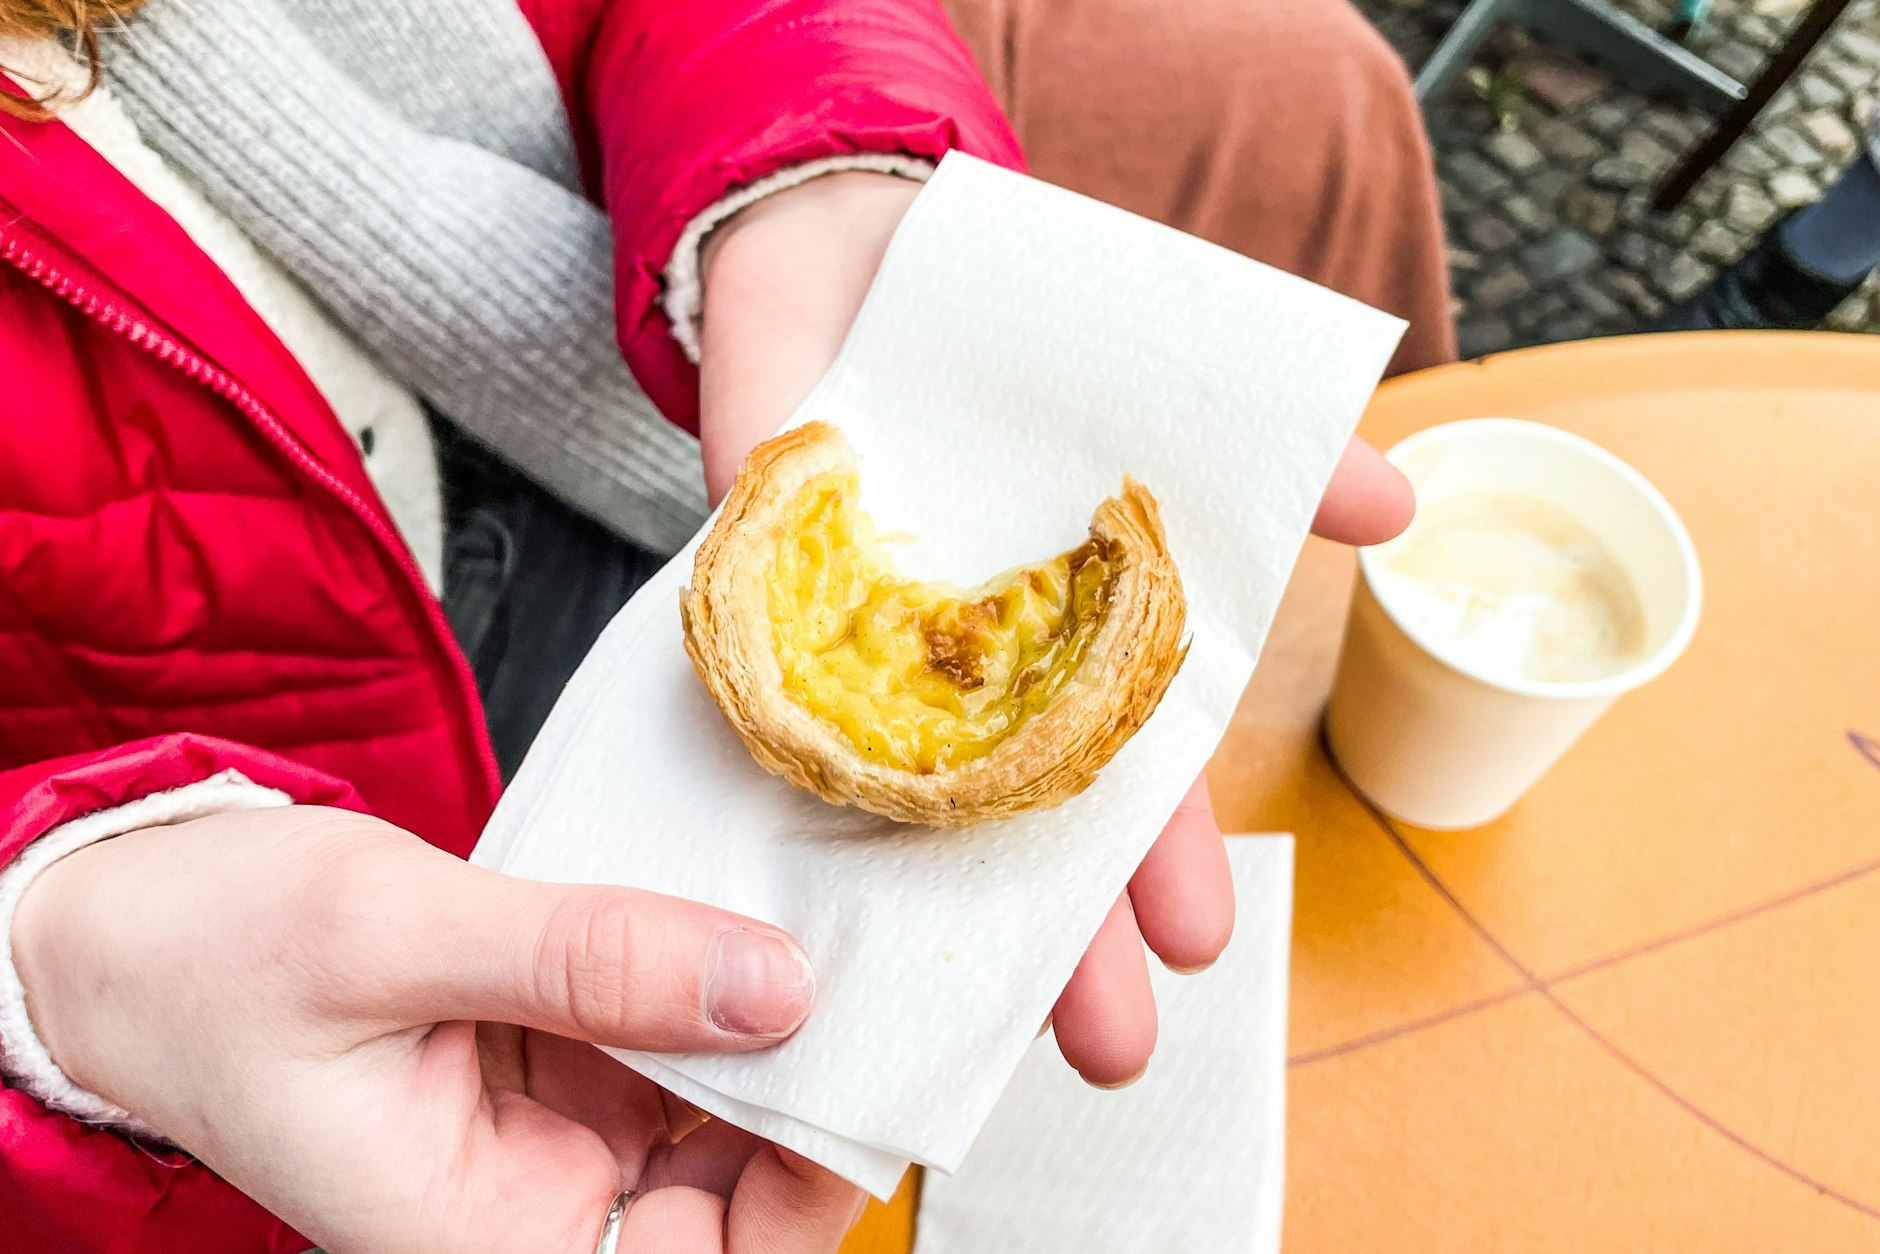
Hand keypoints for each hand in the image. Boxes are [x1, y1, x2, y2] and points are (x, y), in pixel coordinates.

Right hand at [11, 807, 860, 1252]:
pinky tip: (743, 900)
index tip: (868, 1069)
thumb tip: (770, 985)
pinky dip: (709, 965)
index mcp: (481, 1234)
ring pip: (715, 1094)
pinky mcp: (557, 1047)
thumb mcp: (388, 936)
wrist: (124, 926)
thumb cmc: (205, 959)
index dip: (806, 1185)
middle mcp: (533, 1196)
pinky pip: (666, 1021)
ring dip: (771, 1015)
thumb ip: (582, 958)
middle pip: (734, 1186)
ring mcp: (554, 1118)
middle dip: (809, 1086)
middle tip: (868, 971)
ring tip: (825, 920)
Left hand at [697, 171, 1413, 1084]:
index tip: (1196, 944)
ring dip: (937, 904)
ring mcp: (861, 654)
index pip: (1126, 778)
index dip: (1161, 857)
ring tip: (962, 1014)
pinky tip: (797, 895)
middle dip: (1066, 932)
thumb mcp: (1159, 390)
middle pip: (1020, 824)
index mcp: (1068, 644)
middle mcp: (971, 673)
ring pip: (902, 802)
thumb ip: (1272, 451)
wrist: (852, 246)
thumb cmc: (1020, 340)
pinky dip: (780, 787)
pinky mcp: (754, 616)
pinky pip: (763, 714)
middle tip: (1102, 1042)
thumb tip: (1403, 504)